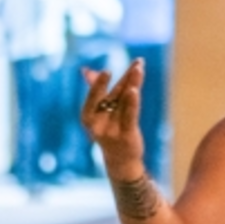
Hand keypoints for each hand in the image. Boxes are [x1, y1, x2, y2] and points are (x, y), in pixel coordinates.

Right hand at [80, 59, 146, 178]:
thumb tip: (86, 70)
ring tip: (138, 69)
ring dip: (133, 83)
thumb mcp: (102, 112)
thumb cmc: (110, 131)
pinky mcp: (126, 135)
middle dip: (126, 78)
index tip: (106, 71)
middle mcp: (97, 124)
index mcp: (87, 116)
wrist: (120, 160)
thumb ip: (96, 91)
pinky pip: (129, 116)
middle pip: (113, 95)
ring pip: (124, 102)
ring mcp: (111, 130)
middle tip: (137, 63)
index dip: (100, 83)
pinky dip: (131, 103)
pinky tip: (134, 90)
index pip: (95, 96)